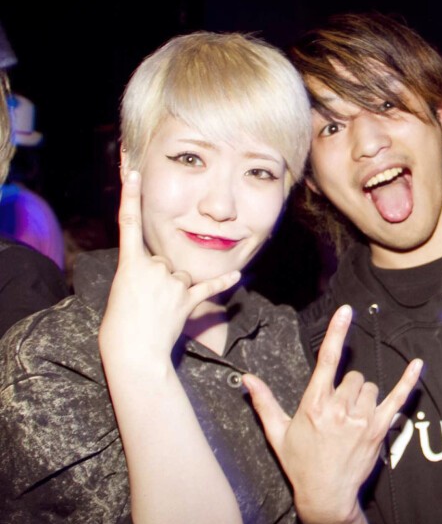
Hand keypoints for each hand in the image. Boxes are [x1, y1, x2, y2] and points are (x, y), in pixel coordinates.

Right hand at [98, 171, 239, 363]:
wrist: (133, 352)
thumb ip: (143, 272)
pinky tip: (237, 274)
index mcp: (130, 264)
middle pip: (165, 261)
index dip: (130, 195)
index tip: (134, 172)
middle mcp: (153, 268)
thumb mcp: (123, 289)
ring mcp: (172, 284)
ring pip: (182, 276)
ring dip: (176, 289)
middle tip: (148, 300)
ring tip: (161, 309)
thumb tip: (163, 270)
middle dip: (160, 277)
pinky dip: (222, 282)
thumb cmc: (121, 324)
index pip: (129, 222)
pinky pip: (208, 287)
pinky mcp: (187, 300)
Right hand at [243, 305, 422, 523]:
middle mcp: (338, 408)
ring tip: (352, 420)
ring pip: (371, 387)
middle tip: (339, 411)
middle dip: (348, 388)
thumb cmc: (300, 463)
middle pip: (354, 377)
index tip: (345, 310)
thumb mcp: (278, 433)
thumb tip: (247, 379)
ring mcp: (360, 419)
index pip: (326, 360)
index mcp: (314, 404)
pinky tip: (418, 364)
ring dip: (364, 397)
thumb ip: (265, 402)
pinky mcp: (378, 429)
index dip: (336, 332)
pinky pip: (397, 398)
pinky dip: (409, 381)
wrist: (325, 496)